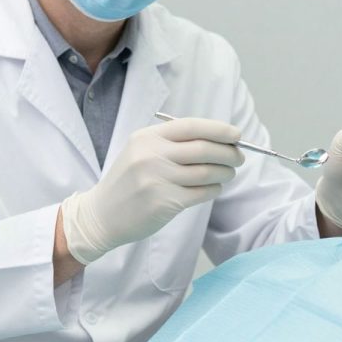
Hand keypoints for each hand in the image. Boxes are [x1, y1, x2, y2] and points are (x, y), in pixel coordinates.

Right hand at [60, 118, 244, 264]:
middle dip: (228, 152)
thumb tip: (217, 139)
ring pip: (207, 172)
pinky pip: (201, 193)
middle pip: (204, 149)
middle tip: (239, 156)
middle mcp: (152, 156)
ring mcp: (158, 180)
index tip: (236, 134)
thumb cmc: (128, 180)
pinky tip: (215, 188)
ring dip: (225, 172)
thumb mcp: (140, 150)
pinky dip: (214, 189)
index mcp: (147, 138)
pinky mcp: (164, 203)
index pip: (191, 126)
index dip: (219, 129)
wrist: (101, 214)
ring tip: (229, 172)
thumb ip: (172, 142)